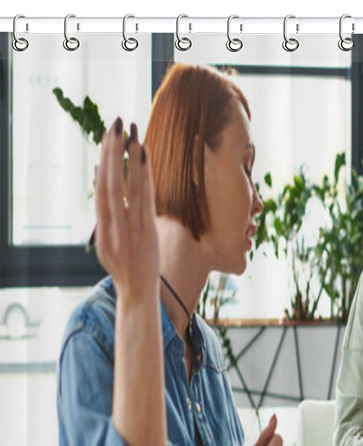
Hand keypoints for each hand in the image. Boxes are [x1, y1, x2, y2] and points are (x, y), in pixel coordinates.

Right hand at [94, 118, 158, 302]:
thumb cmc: (124, 265)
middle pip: (111, 183)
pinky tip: (144, 158)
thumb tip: (102, 173)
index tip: (108, 138)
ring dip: (131, 159)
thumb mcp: (107, 240)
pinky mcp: (148, 233)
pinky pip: (145, 200)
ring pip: (129, 189)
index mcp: (103, 229)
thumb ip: (105, 211)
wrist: (138, 292)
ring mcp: (132, 230)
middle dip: (113, 152)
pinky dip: (143, 178)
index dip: (104, 162)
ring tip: (132, 133)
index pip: (101, 189)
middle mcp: (114, 227)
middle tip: (116, 123)